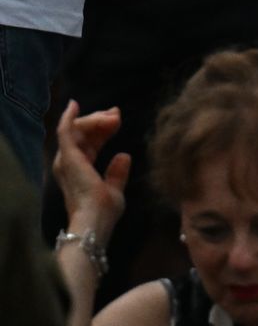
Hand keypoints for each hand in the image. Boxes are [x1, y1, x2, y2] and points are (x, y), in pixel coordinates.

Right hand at [51, 101, 129, 239]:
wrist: (95, 220)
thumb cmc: (104, 211)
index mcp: (80, 170)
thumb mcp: (114, 188)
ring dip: (95, 119)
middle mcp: (68, 163)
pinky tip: (74, 105)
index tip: (117, 119)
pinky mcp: (68, 156)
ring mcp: (66, 160)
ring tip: (113, 115)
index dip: (103, 129)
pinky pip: (65, 131)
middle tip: (116, 113)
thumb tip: (124, 155)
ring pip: (77, 129)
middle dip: (100, 120)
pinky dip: (69, 117)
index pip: (90, 143)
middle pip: (82, 134)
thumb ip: (117, 173)